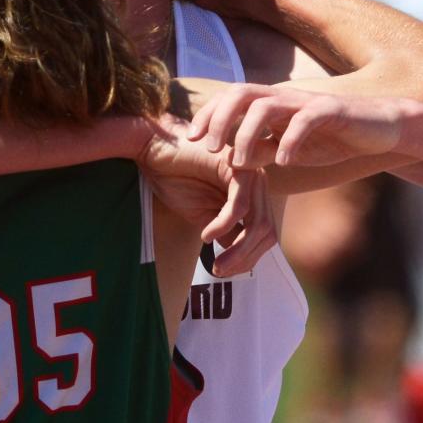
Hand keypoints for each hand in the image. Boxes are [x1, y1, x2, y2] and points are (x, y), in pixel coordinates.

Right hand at [140, 117, 275, 275]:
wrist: (155, 151)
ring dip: (238, 249)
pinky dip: (223, 226)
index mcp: (253, 195)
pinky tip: (205, 234)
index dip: (249, 258)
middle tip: (220, 271)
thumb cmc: (176, 180)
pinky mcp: (237, 167)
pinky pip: (239, 206)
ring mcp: (251, 174)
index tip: (225, 272)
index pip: (265, 234)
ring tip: (217, 263)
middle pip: (267, 231)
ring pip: (258, 222)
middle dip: (246, 258)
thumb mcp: (204, 216)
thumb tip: (238, 261)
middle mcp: (258, 184)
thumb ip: (226, 234)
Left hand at [189, 83, 405, 169]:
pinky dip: (290, 140)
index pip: (230, 100)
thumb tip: (229, 159)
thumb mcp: (288, 149)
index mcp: (272, 104)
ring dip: (246, 133)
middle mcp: (286, 97)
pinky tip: (284, 161)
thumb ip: (260, 151)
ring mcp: (308, 101)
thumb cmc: (331, 139)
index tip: (192, 139)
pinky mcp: (333, 110)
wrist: (380, 130)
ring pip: (266, 104)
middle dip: (219, 119)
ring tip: (239, 161)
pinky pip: (305, 120)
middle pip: (241, 93)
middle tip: (208, 148)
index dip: (208, 115)